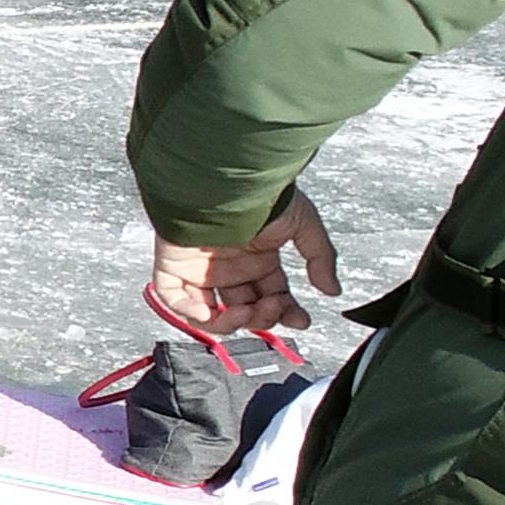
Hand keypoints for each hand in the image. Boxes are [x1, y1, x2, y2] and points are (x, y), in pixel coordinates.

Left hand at [150, 190, 340, 338]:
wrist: (226, 181)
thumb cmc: (261, 194)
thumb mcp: (303, 223)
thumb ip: (320, 257)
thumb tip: (333, 289)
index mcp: (258, 257)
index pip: (272, 295)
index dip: (286, 312)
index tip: (300, 320)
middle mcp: (230, 266)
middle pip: (246, 309)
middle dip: (264, 317)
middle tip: (274, 308)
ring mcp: (200, 269)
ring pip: (211, 313)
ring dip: (232, 322)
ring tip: (247, 312)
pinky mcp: (172, 266)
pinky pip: (174, 299)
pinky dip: (191, 313)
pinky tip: (212, 313)